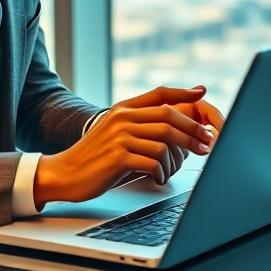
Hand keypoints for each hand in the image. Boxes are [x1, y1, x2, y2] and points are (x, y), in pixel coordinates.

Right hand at [33, 86, 224, 207]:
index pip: (159, 94)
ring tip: (173, 170)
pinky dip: (161, 172)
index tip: (202, 93)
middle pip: (169, 118)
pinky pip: (153, 162)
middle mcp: (122, 118)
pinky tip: (157, 178)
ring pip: (164, 142)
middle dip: (193, 132)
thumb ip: (137, 123)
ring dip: (176, 160)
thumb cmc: (94, 156)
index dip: (183, 92)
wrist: (65, 172)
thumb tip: (170, 123)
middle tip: (206, 144)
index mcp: (123, 108)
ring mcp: (120, 137)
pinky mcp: (118, 158)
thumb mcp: (113, 131)